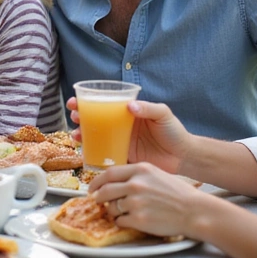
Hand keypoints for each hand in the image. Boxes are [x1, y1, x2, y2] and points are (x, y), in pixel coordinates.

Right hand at [66, 96, 190, 174]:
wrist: (183, 156)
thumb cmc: (175, 131)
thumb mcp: (163, 114)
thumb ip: (148, 108)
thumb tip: (129, 106)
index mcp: (128, 112)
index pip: (105, 103)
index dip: (88, 101)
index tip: (75, 101)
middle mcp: (121, 126)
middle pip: (95, 119)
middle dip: (80, 116)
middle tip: (73, 117)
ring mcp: (120, 141)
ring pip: (96, 136)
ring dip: (82, 134)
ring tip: (76, 135)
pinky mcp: (123, 156)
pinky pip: (104, 154)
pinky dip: (92, 153)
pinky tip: (85, 153)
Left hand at [88, 162, 204, 237]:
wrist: (194, 211)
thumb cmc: (178, 193)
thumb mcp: (157, 174)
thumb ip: (136, 175)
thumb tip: (115, 182)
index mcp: (140, 170)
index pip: (109, 173)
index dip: (97, 181)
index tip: (92, 187)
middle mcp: (135, 184)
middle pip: (105, 191)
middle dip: (98, 197)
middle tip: (98, 201)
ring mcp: (136, 202)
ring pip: (111, 207)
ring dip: (112, 211)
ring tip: (122, 212)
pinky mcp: (138, 220)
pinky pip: (120, 221)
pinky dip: (122, 222)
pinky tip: (131, 220)